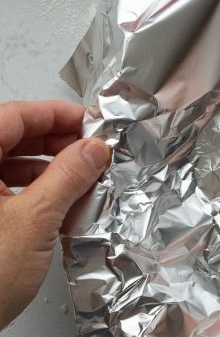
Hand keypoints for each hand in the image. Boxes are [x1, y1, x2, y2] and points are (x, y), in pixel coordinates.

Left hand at [0, 100, 110, 331]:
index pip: (14, 116)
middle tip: (93, 153)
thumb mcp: (35, 221)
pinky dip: (34, 194)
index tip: (92, 124)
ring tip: (84, 182)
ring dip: (48, 170)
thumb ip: (67, 177)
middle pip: (11, 137)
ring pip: (8, 166)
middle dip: (56, 143)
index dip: (56, 115)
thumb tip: (93, 149)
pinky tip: (61, 207)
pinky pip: (4, 192)